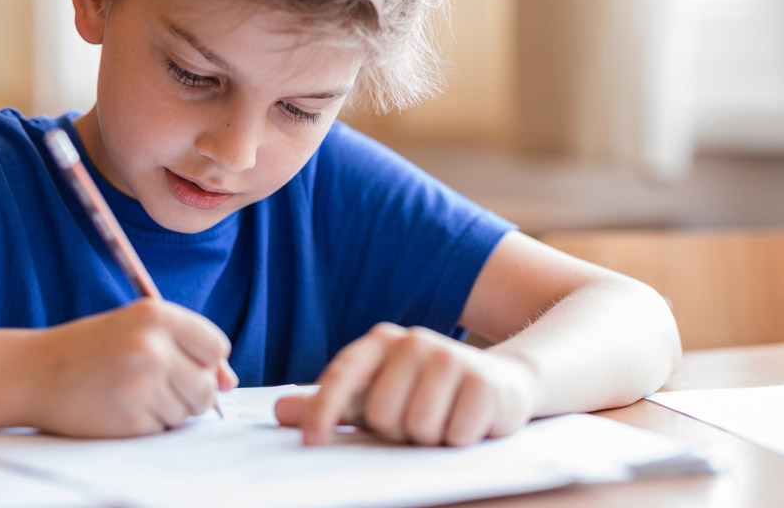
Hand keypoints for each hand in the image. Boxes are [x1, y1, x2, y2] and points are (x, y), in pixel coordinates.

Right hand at [23, 299, 237, 436]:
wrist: (34, 372)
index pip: (216, 347)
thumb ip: (189, 349)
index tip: (185, 363)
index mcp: (158, 315)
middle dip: (191, 393)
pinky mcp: (130, 417)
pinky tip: (121, 407)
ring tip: (133, 392)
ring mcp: (142, 383)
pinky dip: (147, 424)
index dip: (206, 361)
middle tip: (157, 384)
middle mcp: (153, 346)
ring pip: (187, 412)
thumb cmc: (94, 348)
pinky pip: (162, 429)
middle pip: (207, 387)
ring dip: (168, 409)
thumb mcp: (141, 330)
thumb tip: (229, 382)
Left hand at [274, 323, 536, 446]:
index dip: (323, 409)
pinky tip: (469, 421)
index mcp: (382, 341)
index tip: (311, 442)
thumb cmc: (429, 391)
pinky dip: (459, 440)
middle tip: (417, 419)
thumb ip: (331, 403)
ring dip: (430, 438)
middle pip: (382, 415)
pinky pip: (454, 436)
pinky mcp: (483, 384)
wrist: (505, 380)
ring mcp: (451, 359)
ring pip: (417, 428)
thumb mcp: (378, 394)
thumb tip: (279, 411)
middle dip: (398, 431)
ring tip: (443, 419)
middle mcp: (415, 342)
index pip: (343, 374)